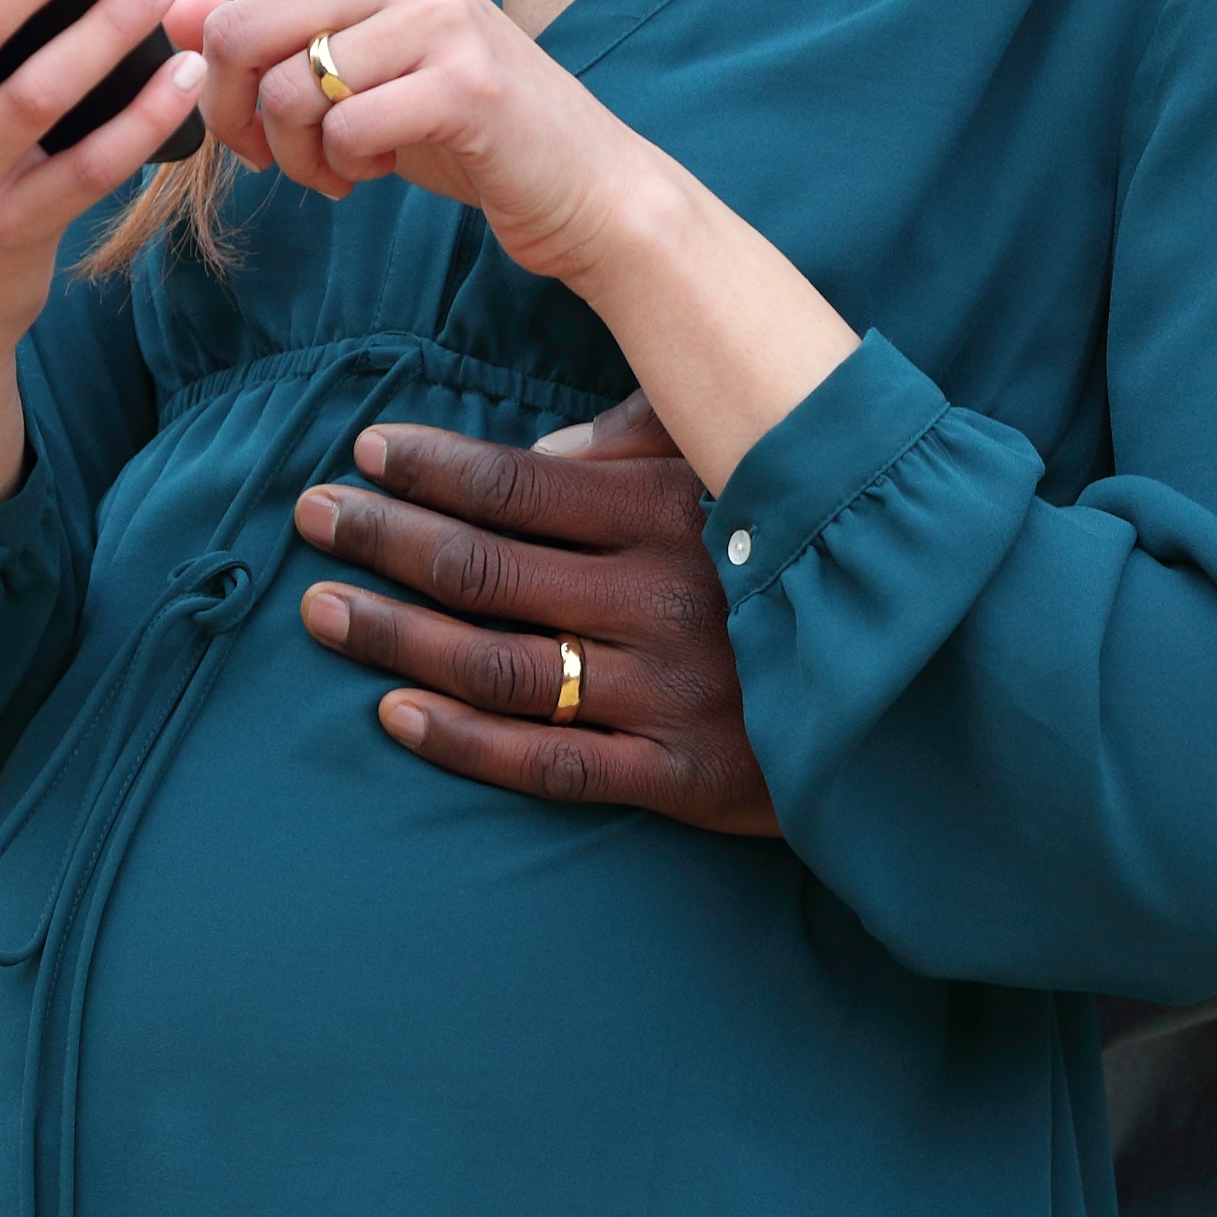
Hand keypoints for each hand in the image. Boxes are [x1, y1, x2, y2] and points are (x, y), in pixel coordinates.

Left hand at [111, 0, 663, 288]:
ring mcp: (438, 22)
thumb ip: (280, 38)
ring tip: (336, 170)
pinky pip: (341, 134)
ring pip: (289, 92)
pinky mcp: (461, 85)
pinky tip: (377, 172)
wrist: (580, 181)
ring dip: (293, 157)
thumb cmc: (462, 124)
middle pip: (246, 27)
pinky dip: (342, 173)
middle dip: (232, 112)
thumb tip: (175, 14)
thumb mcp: (361, 72)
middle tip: (263, 155)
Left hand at [295, 396, 779, 837]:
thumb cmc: (798, 553)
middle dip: (385, 539)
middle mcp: (660, 598)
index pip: (518, 482)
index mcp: (669, 510)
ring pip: (499, 666)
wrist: (905, 684)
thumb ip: (641, 441)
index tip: (361, 452)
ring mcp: (666, 692)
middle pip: (486, 568)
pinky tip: (393, 713)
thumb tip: (540, 440)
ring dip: (396, 637)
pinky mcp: (678, 775)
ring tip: (321, 612)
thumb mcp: (733, 468)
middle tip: (310, 518)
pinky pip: (549, 764)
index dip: (430, 467)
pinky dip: (462, 741)